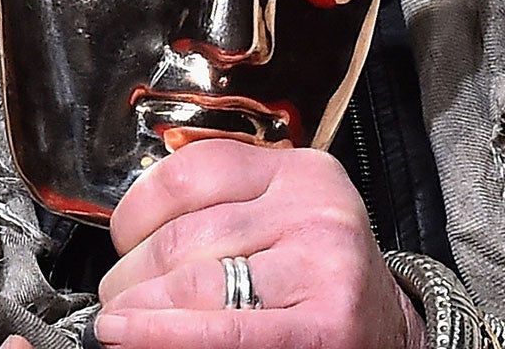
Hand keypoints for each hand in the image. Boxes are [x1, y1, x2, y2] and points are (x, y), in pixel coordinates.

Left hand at [91, 140, 418, 348]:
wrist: (389, 335)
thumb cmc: (320, 281)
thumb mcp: (285, 220)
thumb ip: (223, 207)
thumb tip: (128, 234)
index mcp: (300, 172)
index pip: (192, 171)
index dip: (136, 211)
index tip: (120, 241)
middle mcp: (315, 210)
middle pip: (184, 234)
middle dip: (130, 274)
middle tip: (115, 299)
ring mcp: (323, 266)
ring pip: (192, 282)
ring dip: (138, 309)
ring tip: (121, 325)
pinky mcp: (324, 324)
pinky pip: (224, 330)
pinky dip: (165, 335)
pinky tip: (130, 335)